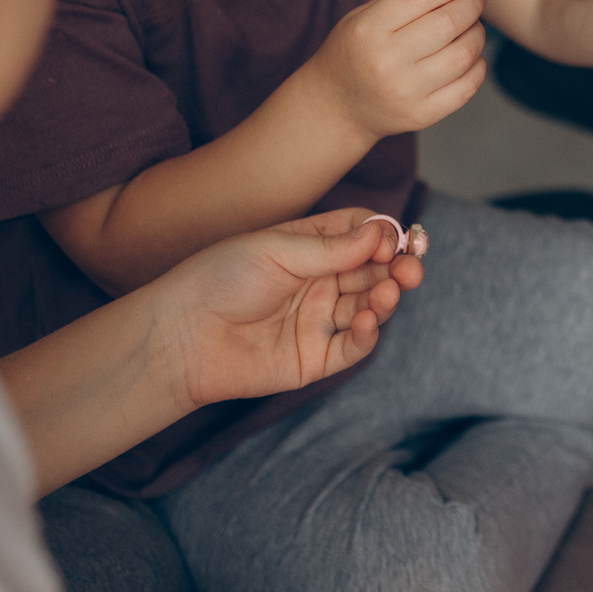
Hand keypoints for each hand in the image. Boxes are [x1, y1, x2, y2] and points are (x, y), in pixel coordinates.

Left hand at [163, 209, 419, 407]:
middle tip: (410, 269)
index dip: (384, 237)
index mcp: (309, 247)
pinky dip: (369, 334)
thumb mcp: (277, 249)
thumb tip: (382, 233)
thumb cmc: (220, 279)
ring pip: (370, 307)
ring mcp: (319, 320)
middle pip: (374, 272)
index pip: (362, 236)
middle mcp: (319, 282)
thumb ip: (332, 247)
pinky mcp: (315, 358)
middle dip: (397, 268)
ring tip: (388, 293)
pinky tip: (369, 321)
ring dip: (386, 298)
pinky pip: (354, 346)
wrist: (182, 334)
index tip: (394, 240)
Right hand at [301, 0, 486, 138]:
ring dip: (477, 33)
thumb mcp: (368, 15)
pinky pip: (467, 87)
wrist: (336, 107)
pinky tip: (471, 55)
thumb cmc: (355, 52)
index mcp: (369, 29)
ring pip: (464, 54)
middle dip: (472, 4)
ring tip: (473, 26)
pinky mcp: (421, 115)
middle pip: (449, 23)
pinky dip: (478, 66)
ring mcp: (406, 91)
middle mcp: (387, 61)